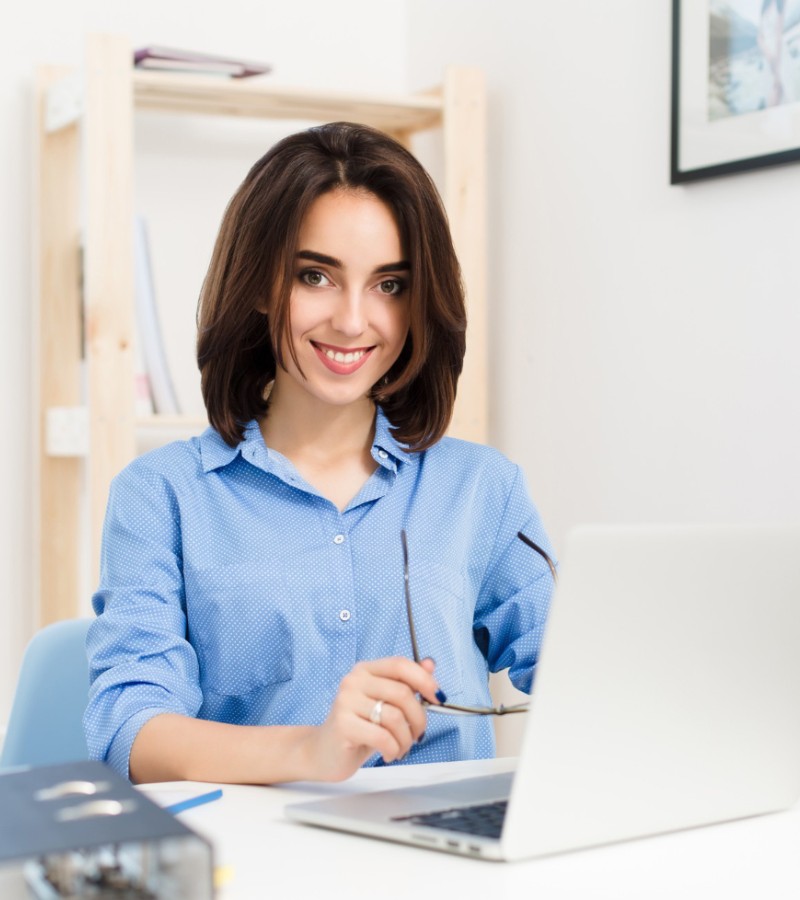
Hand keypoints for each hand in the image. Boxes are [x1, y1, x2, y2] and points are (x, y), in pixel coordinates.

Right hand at [303, 656, 439, 781]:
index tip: (438, 698)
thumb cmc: (359, 728)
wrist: (324, 753)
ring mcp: (346, 701)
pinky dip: (393, 749)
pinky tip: (388, 753)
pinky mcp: (343, 725)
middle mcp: (354, 681)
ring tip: (400, 747)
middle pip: (402, 693)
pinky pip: (382, 736)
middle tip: (417, 734)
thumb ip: (406, 684)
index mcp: (366, 670)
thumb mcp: (385, 704)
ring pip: (395, 717)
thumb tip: (430, 665)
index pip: (400, 664)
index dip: (424, 680)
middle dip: (418, 718)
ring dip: (406, 739)